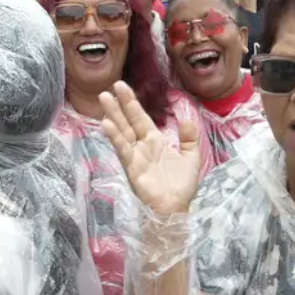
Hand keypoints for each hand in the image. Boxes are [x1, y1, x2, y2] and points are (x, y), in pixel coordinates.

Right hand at [100, 81, 200, 215]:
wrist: (176, 208)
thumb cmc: (181, 186)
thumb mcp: (191, 157)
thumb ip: (189, 138)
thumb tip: (186, 118)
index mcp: (154, 141)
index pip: (140, 118)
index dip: (131, 103)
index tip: (121, 87)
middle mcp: (142, 146)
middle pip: (128, 121)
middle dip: (120, 105)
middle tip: (111, 87)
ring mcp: (135, 156)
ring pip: (122, 132)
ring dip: (113, 116)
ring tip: (103, 100)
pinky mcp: (132, 168)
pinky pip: (123, 150)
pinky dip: (116, 138)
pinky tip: (107, 124)